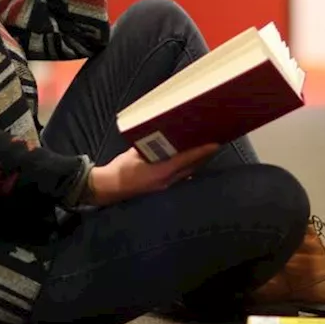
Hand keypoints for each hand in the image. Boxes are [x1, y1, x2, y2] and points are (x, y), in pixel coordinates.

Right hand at [87, 144, 219, 205]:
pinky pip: (180, 176)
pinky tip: (190, 161)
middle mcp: (167, 180)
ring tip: (206, 150)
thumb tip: (160, 136)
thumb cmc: (121, 169)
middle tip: (215, 143)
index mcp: (161, 171)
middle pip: (192, 167)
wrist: (110, 188)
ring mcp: (165, 185)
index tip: (215, 144)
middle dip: (204, 156)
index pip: (186, 159)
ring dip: (197, 162)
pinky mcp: (162, 186)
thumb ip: (149, 145)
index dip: (201, 151)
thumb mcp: (134, 152)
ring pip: (187, 172)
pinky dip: (187, 167)